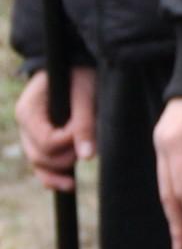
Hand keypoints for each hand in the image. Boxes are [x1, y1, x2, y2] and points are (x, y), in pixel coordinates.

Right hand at [13, 67, 96, 193]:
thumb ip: (84, 123)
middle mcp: (25, 126)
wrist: (76, 64)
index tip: (86, 130)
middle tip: (88, 146)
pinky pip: (42, 164)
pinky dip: (52, 176)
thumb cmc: (79, 73)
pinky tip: (67, 184)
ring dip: (59, 171)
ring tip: (75, 176)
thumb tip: (87, 157)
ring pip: (39, 164)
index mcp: (28, 112)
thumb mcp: (84, 93)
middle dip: (65, 158)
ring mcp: (31, 135)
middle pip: (40, 157)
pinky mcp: (42, 140)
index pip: (46, 141)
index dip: (68, 142)